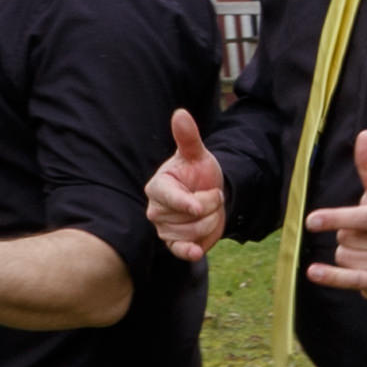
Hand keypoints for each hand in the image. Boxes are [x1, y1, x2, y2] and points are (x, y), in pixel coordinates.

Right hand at [144, 109, 225, 263]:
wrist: (209, 194)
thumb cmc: (198, 171)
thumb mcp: (197, 154)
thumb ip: (188, 137)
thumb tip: (180, 114)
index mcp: (158, 186)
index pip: (167, 197)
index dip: (185, 202)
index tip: (198, 205)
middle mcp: (156, 209)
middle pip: (187, 217)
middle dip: (209, 206)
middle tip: (211, 195)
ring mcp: (164, 228)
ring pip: (192, 233)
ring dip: (210, 221)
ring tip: (208, 210)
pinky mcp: (174, 243)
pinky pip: (181, 251)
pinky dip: (190, 252)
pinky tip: (197, 251)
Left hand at [303, 130, 366, 298]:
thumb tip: (365, 134)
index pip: (362, 218)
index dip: (336, 218)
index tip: (312, 220)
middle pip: (346, 237)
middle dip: (346, 233)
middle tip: (364, 232)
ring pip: (344, 256)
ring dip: (346, 252)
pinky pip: (349, 279)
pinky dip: (331, 276)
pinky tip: (314, 272)